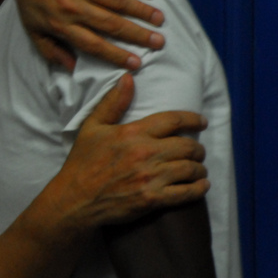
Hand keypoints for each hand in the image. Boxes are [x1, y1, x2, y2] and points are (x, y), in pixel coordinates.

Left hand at [5, 0, 164, 69]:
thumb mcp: (32, 26)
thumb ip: (50, 49)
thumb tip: (71, 68)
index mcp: (60, 23)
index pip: (93, 44)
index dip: (116, 55)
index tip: (136, 63)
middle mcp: (73, 6)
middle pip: (111, 24)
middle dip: (138, 35)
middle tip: (159, 43)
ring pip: (118, 1)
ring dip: (142, 11)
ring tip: (160, 20)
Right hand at [47, 74, 208, 228]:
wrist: (75, 199)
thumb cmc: (82, 162)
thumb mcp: (92, 127)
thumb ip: (112, 103)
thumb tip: (128, 78)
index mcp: (132, 133)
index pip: (173, 121)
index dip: (192, 119)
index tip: (202, 121)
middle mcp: (145, 153)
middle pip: (187, 146)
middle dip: (198, 148)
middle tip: (198, 150)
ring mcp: (150, 178)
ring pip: (190, 169)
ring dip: (199, 169)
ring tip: (199, 169)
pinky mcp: (152, 199)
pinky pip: (186, 193)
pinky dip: (198, 189)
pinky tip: (202, 186)